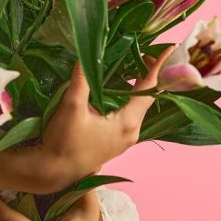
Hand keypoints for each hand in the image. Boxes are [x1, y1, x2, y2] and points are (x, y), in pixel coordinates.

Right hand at [40, 46, 173, 184]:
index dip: (159, 67)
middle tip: (139, 52)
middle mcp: (131, 131)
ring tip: (128, 64)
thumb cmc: (64, 141)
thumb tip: (87, 52)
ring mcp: (123, 138)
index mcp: (127, 122)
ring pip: (137, 106)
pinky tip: (114, 87)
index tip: (168, 49)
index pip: (150, 89)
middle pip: (147, 97)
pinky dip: (126, 97)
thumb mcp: (72, 106)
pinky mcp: (114, 141)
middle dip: (146, 73)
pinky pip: (127, 113)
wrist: (52, 172)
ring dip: (135, 85)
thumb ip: (82, 78)